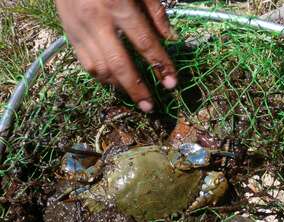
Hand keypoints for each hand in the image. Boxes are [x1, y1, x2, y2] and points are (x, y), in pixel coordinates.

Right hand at [55, 0, 177, 112]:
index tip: (171, 84)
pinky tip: (116, 83)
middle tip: (149, 107)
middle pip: (119, 64)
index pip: (144, 43)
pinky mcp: (69, 34)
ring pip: (101, 68)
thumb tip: (170, 38)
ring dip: (120, 86)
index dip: (160, 65)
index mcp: (118, 5)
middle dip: (137, 89)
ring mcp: (80, 29)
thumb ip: (155, 11)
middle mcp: (98, 20)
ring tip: (135, 97)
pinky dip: (103, 78)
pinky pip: (86, 64)